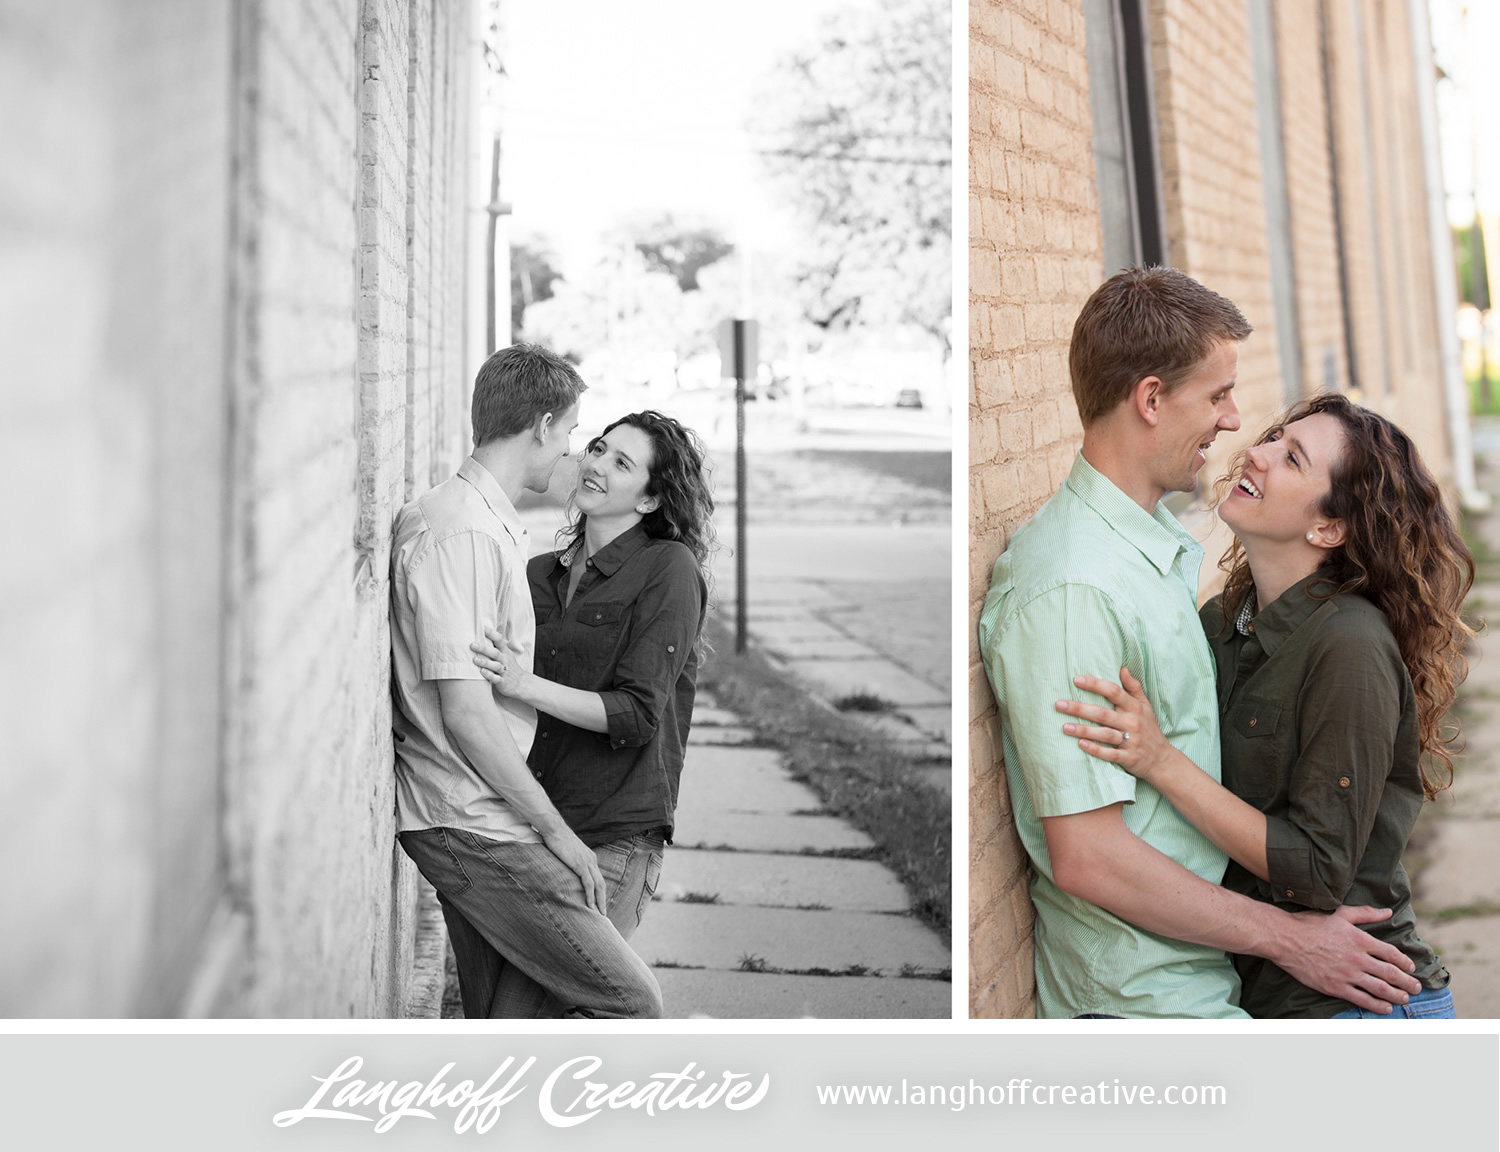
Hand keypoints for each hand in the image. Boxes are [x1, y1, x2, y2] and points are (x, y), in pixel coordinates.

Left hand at [470, 626, 526, 698]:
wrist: (521, 683)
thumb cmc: (509, 667)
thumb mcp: (506, 654)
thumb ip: (496, 647)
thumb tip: (482, 634)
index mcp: (505, 652)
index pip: (499, 640)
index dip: (491, 633)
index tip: (482, 628)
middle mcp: (505, 660)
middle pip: (495, 653)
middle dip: (484, 649)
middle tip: (472, 644)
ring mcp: (504, 671)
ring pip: (495, 665)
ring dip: (485, 662)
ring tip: (475, 659)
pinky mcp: (502, 681)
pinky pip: (496, 678)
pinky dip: (489, 675)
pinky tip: (482, 672)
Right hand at [542, 827, 607, 913]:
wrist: (554, 829)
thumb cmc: (557, 839)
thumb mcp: (568, 851)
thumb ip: (570, 860)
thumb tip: (565, 868)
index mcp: (590, 857)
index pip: (598, 878)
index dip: (600, 892)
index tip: (599, 903)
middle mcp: (592, 860)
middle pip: (602, 884)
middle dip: (603, 899)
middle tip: (603, 914)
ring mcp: (587, 862)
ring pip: (598, 885)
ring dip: (600, 901)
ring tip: (600, 914)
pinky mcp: (580, 864)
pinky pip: (588, 883)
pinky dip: (590, 896)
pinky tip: (590, 906)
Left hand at [1056, 667, 1169, 784]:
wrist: (1163, 760)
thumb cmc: (1150, 729)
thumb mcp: (1146, 706)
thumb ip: (1134, 687)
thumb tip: (1122, 668)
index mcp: (1134, 708)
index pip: (1113, 692)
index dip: (1095, 684)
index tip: (1076, 679)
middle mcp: (1132, 723)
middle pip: (1102, 713)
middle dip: (1079, 708)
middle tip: (1058, 704)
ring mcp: (1130, 741)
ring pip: (1104, 734)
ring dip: (1083, 730)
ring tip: (1064, 726)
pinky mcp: (1128, 758)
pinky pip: (1109, 754)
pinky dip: (1095, 749)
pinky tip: (1080, 744)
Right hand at [1277, 906, 1420, 1013]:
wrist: (1286, 939)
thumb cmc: (1311, 924)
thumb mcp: (1340, 914)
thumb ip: (1366, 913)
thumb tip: (1387, 911)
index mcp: (1360, 939)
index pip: (1391, 954)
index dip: (1405, 962)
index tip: (1411, 968)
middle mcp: (1358, 958)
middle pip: (1390, 973)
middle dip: (1407, 982)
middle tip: (1416, 988)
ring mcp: (1347, 974)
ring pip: (1380, 988)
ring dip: (1396, 995)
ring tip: (1405, 999)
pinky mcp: (1336, 987)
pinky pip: (1362, 999)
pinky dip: (1377, 1005)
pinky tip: (1385, 1008)